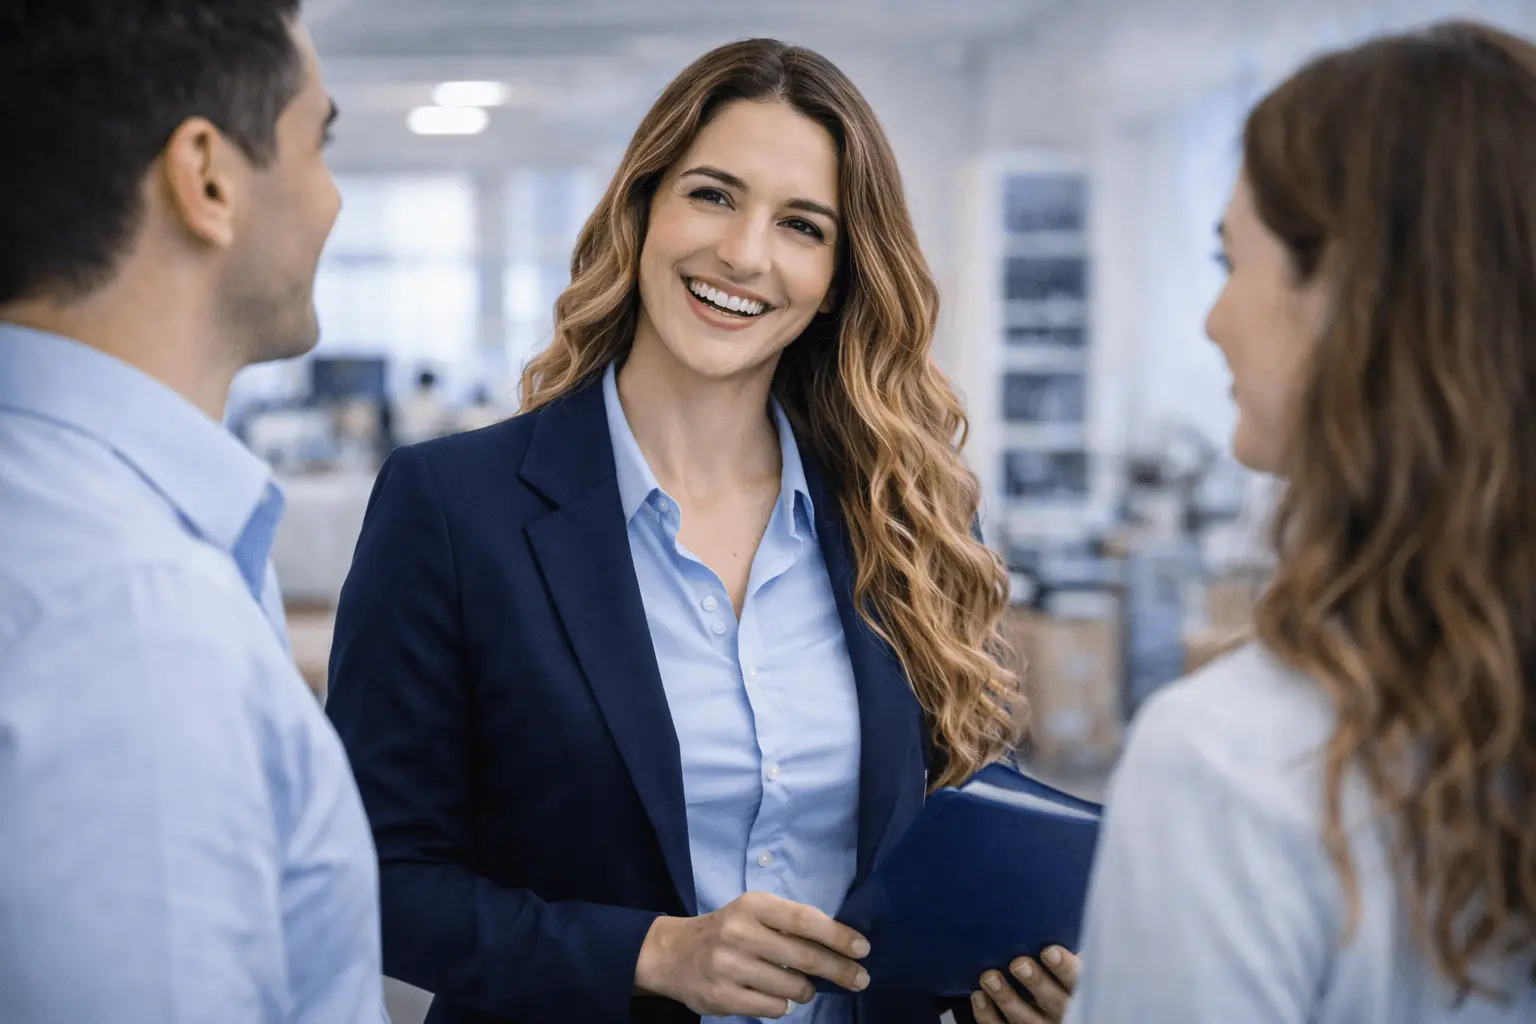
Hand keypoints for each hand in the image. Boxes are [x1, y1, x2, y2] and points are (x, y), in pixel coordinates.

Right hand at [634, 891, 870, 1017]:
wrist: (674, 954)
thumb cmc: (728, 929)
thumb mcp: (754, 912)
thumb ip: (791, 923)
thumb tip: (842, 944)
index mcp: (753, 905)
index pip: (805, 920)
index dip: (838, 935)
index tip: (863, 948)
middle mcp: (740, 934)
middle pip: (806, 958)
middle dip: (841, 971)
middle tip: (861, 979)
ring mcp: (729, 968)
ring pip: (794, 988)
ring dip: (807, 990)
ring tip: (800, 984)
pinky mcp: (722, 997)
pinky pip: (774, 1008)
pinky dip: (782, 1004)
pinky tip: (772, 994)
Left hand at [971, 946, 1080, 1022]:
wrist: (1049, 1004)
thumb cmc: (1059, 973)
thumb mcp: (1072, 962)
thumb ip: (1068, 949)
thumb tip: (1054, 920)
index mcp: (1082, 991)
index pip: (1078, 981)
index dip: (1065, 968)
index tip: (1049, 951)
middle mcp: (1066, 1013)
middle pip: (1055, 1003)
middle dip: (1036, 983)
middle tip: (1018, 964)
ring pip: (1026, 1020)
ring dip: (1006, 999)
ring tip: (990, 978)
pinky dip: (988, 1016)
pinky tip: (979, 997)